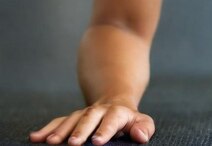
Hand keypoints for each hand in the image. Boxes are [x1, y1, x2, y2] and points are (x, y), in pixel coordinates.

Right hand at [29, 100, 154, 144]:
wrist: (115, 103)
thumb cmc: (130, 120)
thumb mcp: (141, 122)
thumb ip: (143, 128)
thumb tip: (140, 136)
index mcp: (118, 112)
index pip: (113, 119)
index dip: (105, 129)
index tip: (97, 141)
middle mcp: (99, 111)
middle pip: (89, 117)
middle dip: (81, 130)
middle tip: (74, 144)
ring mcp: (84, 114)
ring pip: (72, 119)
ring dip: (61, 131)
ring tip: (52, 143)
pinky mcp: (72, 119)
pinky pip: (58, 122)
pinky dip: (47, 129)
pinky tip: (35, 138)